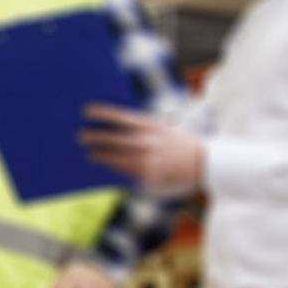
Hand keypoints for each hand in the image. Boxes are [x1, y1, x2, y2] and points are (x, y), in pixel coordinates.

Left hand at [82, 103, 203, 192]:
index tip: (87, 110)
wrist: (205, 162)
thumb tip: (117, 126)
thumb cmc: (182, 143)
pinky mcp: (148, 176)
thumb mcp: (164, 128)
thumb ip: (142, 127)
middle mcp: (147, 141)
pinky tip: (107, 168)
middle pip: (112, 139)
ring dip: (100, 156)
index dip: (102, 113)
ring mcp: (146, 160)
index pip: (120, 117)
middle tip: (81, 136)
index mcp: (151, 125)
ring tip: (91, 155)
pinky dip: (115, 169)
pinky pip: (126, 172)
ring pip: (115, 158)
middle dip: (95, 137)